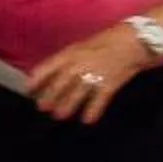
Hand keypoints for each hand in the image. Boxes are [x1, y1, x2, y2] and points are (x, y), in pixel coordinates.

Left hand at [30, 27, 151, 123]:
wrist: (134, 41)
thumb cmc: (106, 41)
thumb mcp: (81, 46)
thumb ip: (67, 59)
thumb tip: (52, 72)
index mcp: (70, 53)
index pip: (47, 67)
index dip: (36, 79)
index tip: (27, 90)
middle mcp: (79, 64)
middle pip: (60, 83)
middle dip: (50, 96)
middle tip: (42, 108)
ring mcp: (94, 74)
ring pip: (76, 93)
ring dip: (67, 106)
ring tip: (59, 116)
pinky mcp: (110, 83)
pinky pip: (99, 100)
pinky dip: (92, 111)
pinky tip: (87, 120)